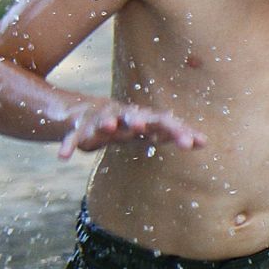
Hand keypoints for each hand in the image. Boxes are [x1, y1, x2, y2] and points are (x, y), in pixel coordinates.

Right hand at [58, 100, 204, 158]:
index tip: (192, 144)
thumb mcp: (152, 131)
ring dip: (107, 123)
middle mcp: (124, 115)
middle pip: (136, 117)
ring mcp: (102, 119)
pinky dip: (68, 144)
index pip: (165, 123)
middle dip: (141, 122)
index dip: (177, 132)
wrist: (93, 112)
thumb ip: (176, 135)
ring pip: (105, 120)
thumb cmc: (131, 125)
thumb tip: (205, 142)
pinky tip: (63, 156)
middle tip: (144, 127)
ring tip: (109, 128)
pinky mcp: (81, 127)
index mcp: (144, 118)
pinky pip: (73, 136)